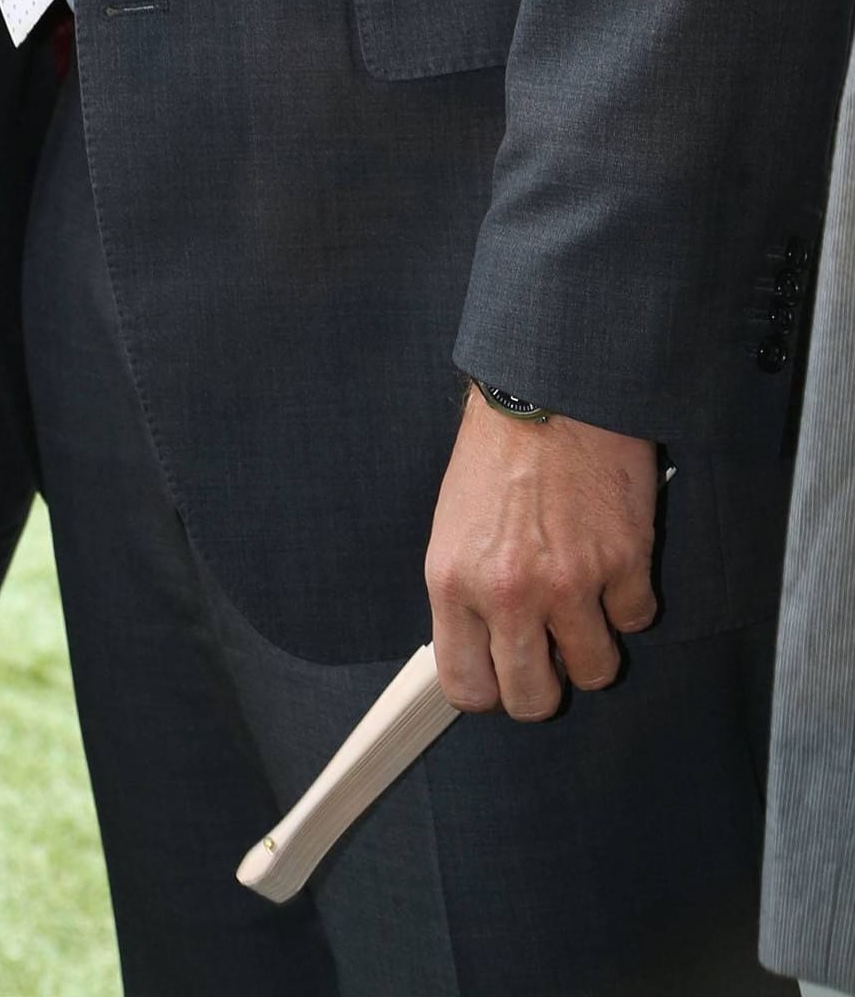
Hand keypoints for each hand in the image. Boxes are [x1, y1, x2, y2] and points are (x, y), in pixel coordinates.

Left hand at [425, 384, 658, 718]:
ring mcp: (570, 583)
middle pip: (534, 699)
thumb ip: (466, 593)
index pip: (466, 687)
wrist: (549, 390)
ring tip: (585, 606)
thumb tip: (484, 648)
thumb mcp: (454, 526)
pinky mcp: (623, 563)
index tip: (504, 678)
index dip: (491, 692)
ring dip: (593, 646)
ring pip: (595, 671)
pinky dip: (629, 600)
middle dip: (545, 687)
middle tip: (552, 658)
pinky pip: (636, 620)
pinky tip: (613, 562)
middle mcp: (508, 593)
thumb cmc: (497, 451)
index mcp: (453, 582)